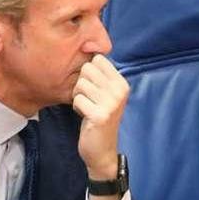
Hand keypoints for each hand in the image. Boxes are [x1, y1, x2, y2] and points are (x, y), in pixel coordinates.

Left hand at [72, 55, 129, 180]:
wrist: (102, 150)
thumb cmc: (100, 118)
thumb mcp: (105, 94)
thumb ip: (100, 76)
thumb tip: (87, 49)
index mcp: (122, 83)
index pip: (97, 59)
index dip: (89, 72)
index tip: (93, 87)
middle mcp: (120, 91)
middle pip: (86, 69)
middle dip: (81, 83)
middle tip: (89, 99)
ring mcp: (111, 103)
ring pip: (80, 84)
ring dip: (78, 96)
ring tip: (87, 107)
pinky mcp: (100, 115)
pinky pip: (77, 99)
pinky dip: (76, 107)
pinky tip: (85, 116)